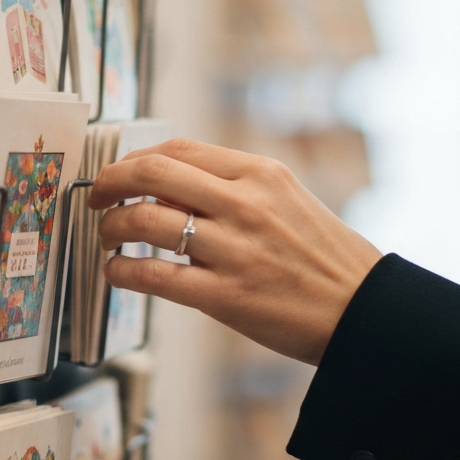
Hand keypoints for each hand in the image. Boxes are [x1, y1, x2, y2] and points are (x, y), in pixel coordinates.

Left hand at [89, 139, 381, 364]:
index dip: (135, 158)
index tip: (119, 174)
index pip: (179, 148)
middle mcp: (245, 203)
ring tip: (108, 237)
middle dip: (110, 182)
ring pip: (145, 221)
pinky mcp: (226, 296)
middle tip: (96, 198)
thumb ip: (232, 188)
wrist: (364, 310)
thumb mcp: (286, 200)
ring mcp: (234, 250)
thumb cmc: (322, 256)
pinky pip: (153, 276)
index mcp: (260, 173)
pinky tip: (117, 271)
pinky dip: (122, 270)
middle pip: (152, 172)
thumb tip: (165, 187)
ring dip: (112, 227)